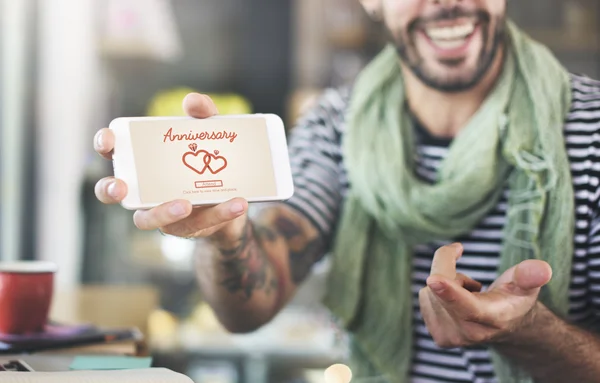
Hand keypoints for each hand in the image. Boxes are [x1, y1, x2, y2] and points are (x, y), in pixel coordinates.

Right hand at [93, 93, 246, 243]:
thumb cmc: (208, 158)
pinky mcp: (186, 227)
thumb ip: (203, 115)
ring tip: (187, 204)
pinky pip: (198, 224)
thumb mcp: (210, 133)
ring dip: (162, 212)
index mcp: (142, 161)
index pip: (112, 152)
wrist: (235, 194)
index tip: (109, 140)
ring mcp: (161, 211)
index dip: (104, 144)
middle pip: (111, 192)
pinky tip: (237, 203)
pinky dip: (219, 213)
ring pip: (147, 219)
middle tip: (121, 187)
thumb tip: (193, 101)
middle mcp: (142, 189)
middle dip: (110, 189)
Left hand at [419, 243, 552, 347]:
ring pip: (430, 290)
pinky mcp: (437, 336)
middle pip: (440, 287)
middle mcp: (469, 334)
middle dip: (449, 267)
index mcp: (493, 319)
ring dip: (445, 282)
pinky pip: (425, 297)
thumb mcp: (526, 284)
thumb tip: (542, 269)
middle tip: (472, 278)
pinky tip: (456, 301)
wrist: (506, 326)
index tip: (433, 279)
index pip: (467, 306)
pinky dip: (437, 292)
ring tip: (469, 294)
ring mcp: (451, 338)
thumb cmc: (514, 298)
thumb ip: (530, 275)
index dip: (449, 291)